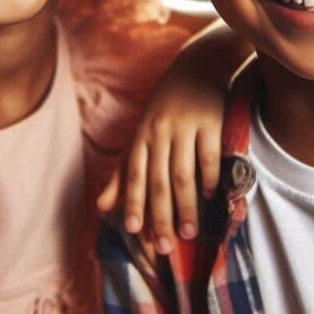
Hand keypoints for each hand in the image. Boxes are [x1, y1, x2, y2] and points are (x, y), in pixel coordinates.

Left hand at [97, 79, 223, 253]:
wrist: (198, 66)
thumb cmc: (166, 107)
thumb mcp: (141, 135)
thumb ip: (123, 173)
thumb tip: (102, 208)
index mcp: (142, 135)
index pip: (134, 175)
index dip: (133, 202)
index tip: (133, 231)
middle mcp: (160, 130)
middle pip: (158, 180)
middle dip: (159, 216)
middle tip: (163, 247)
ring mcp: (186, 126)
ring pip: (183, 173)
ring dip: (186, 206)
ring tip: (189, 233)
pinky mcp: (212, 122)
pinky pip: (210, 156)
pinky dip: (210, 178)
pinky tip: (212, 198)